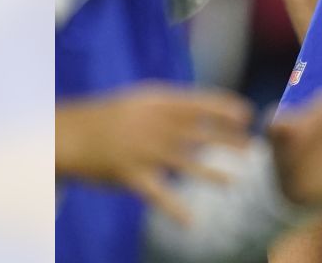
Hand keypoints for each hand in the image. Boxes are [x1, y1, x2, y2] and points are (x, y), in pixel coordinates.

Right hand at [57, 84, 252, 224]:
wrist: (69, 134)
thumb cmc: (113, 115)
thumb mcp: (144, 101)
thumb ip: (176, 106)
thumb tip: (213, 109)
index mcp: (158, 103)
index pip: (200, 103)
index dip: (226, 109)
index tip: (248, 115)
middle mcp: (154, 126)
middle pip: (200, 133)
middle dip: (228, 140)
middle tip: (252, 148)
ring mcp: (142, 151)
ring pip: (185, 164)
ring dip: (211, 173)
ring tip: (234, 181)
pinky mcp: (129, 175)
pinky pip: (156, 194)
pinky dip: (174, 209)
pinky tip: (191, 222)